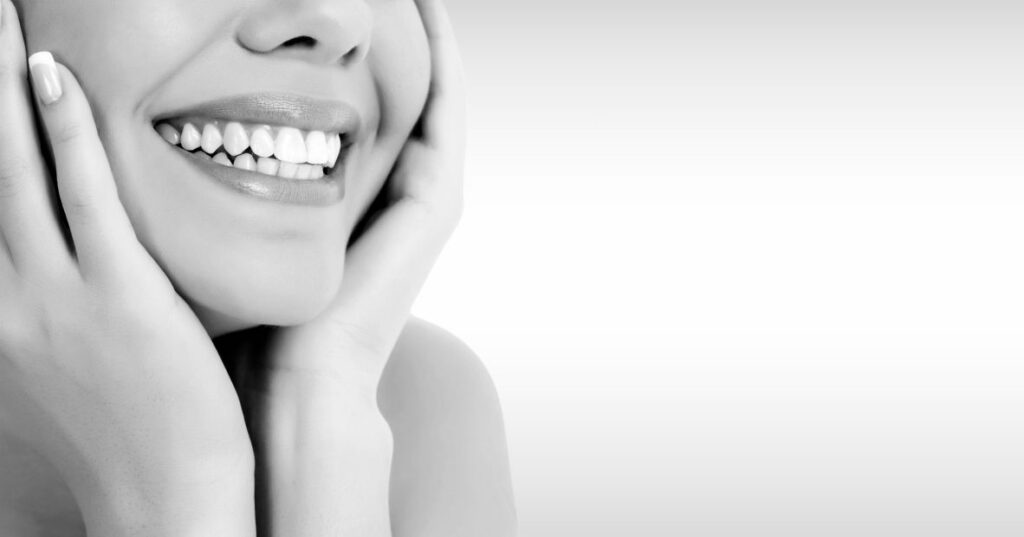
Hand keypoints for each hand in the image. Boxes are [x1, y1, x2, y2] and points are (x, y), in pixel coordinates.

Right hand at [0, 3, 253, 535]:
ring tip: (3, 28)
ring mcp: (55, 297)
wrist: (166, 495)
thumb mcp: (76, 360)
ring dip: (5, 93)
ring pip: (16, 175)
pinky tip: (55, 80)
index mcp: (1, 314)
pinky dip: (63, 134)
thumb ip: (62, 302)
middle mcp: (8, 299)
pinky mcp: (117, 297)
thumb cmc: (136, 428)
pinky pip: (84, 198)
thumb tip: (75, 251)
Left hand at [224, 0, 465, 533]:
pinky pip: (447, 111)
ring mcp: (428, 195)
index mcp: (365, 196)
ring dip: (430, 32)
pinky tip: (426, 10)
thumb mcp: (246, 224)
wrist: (299, 380)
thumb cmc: (263, 314)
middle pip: (410, 89)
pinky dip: (443, 60)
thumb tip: (178, 121)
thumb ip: (235, 176)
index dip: (361, 50)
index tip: (328, 1)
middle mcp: (403, 190)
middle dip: (401, 31)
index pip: (372, 102)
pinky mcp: (437, 201)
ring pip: (437, 91)